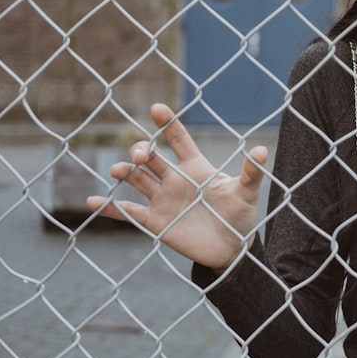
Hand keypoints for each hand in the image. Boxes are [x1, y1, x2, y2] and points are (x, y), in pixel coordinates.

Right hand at [86, 103, 268, 270]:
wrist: (231, 249)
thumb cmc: (240, 215)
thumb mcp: (247, 192)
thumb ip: (251, 172)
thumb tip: (262, 150)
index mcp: (196, 168)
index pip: (179, 141)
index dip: (168, 125)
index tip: (157, 109)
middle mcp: (175, 180)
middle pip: (152, 158)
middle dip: (143, 151)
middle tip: (142, 154)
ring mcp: (162, 200)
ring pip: (137, 180)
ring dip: (126, 172)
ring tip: (120, 170)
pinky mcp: (155, 222)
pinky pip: (128, 212)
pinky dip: (110, 208)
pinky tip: (93, 202)